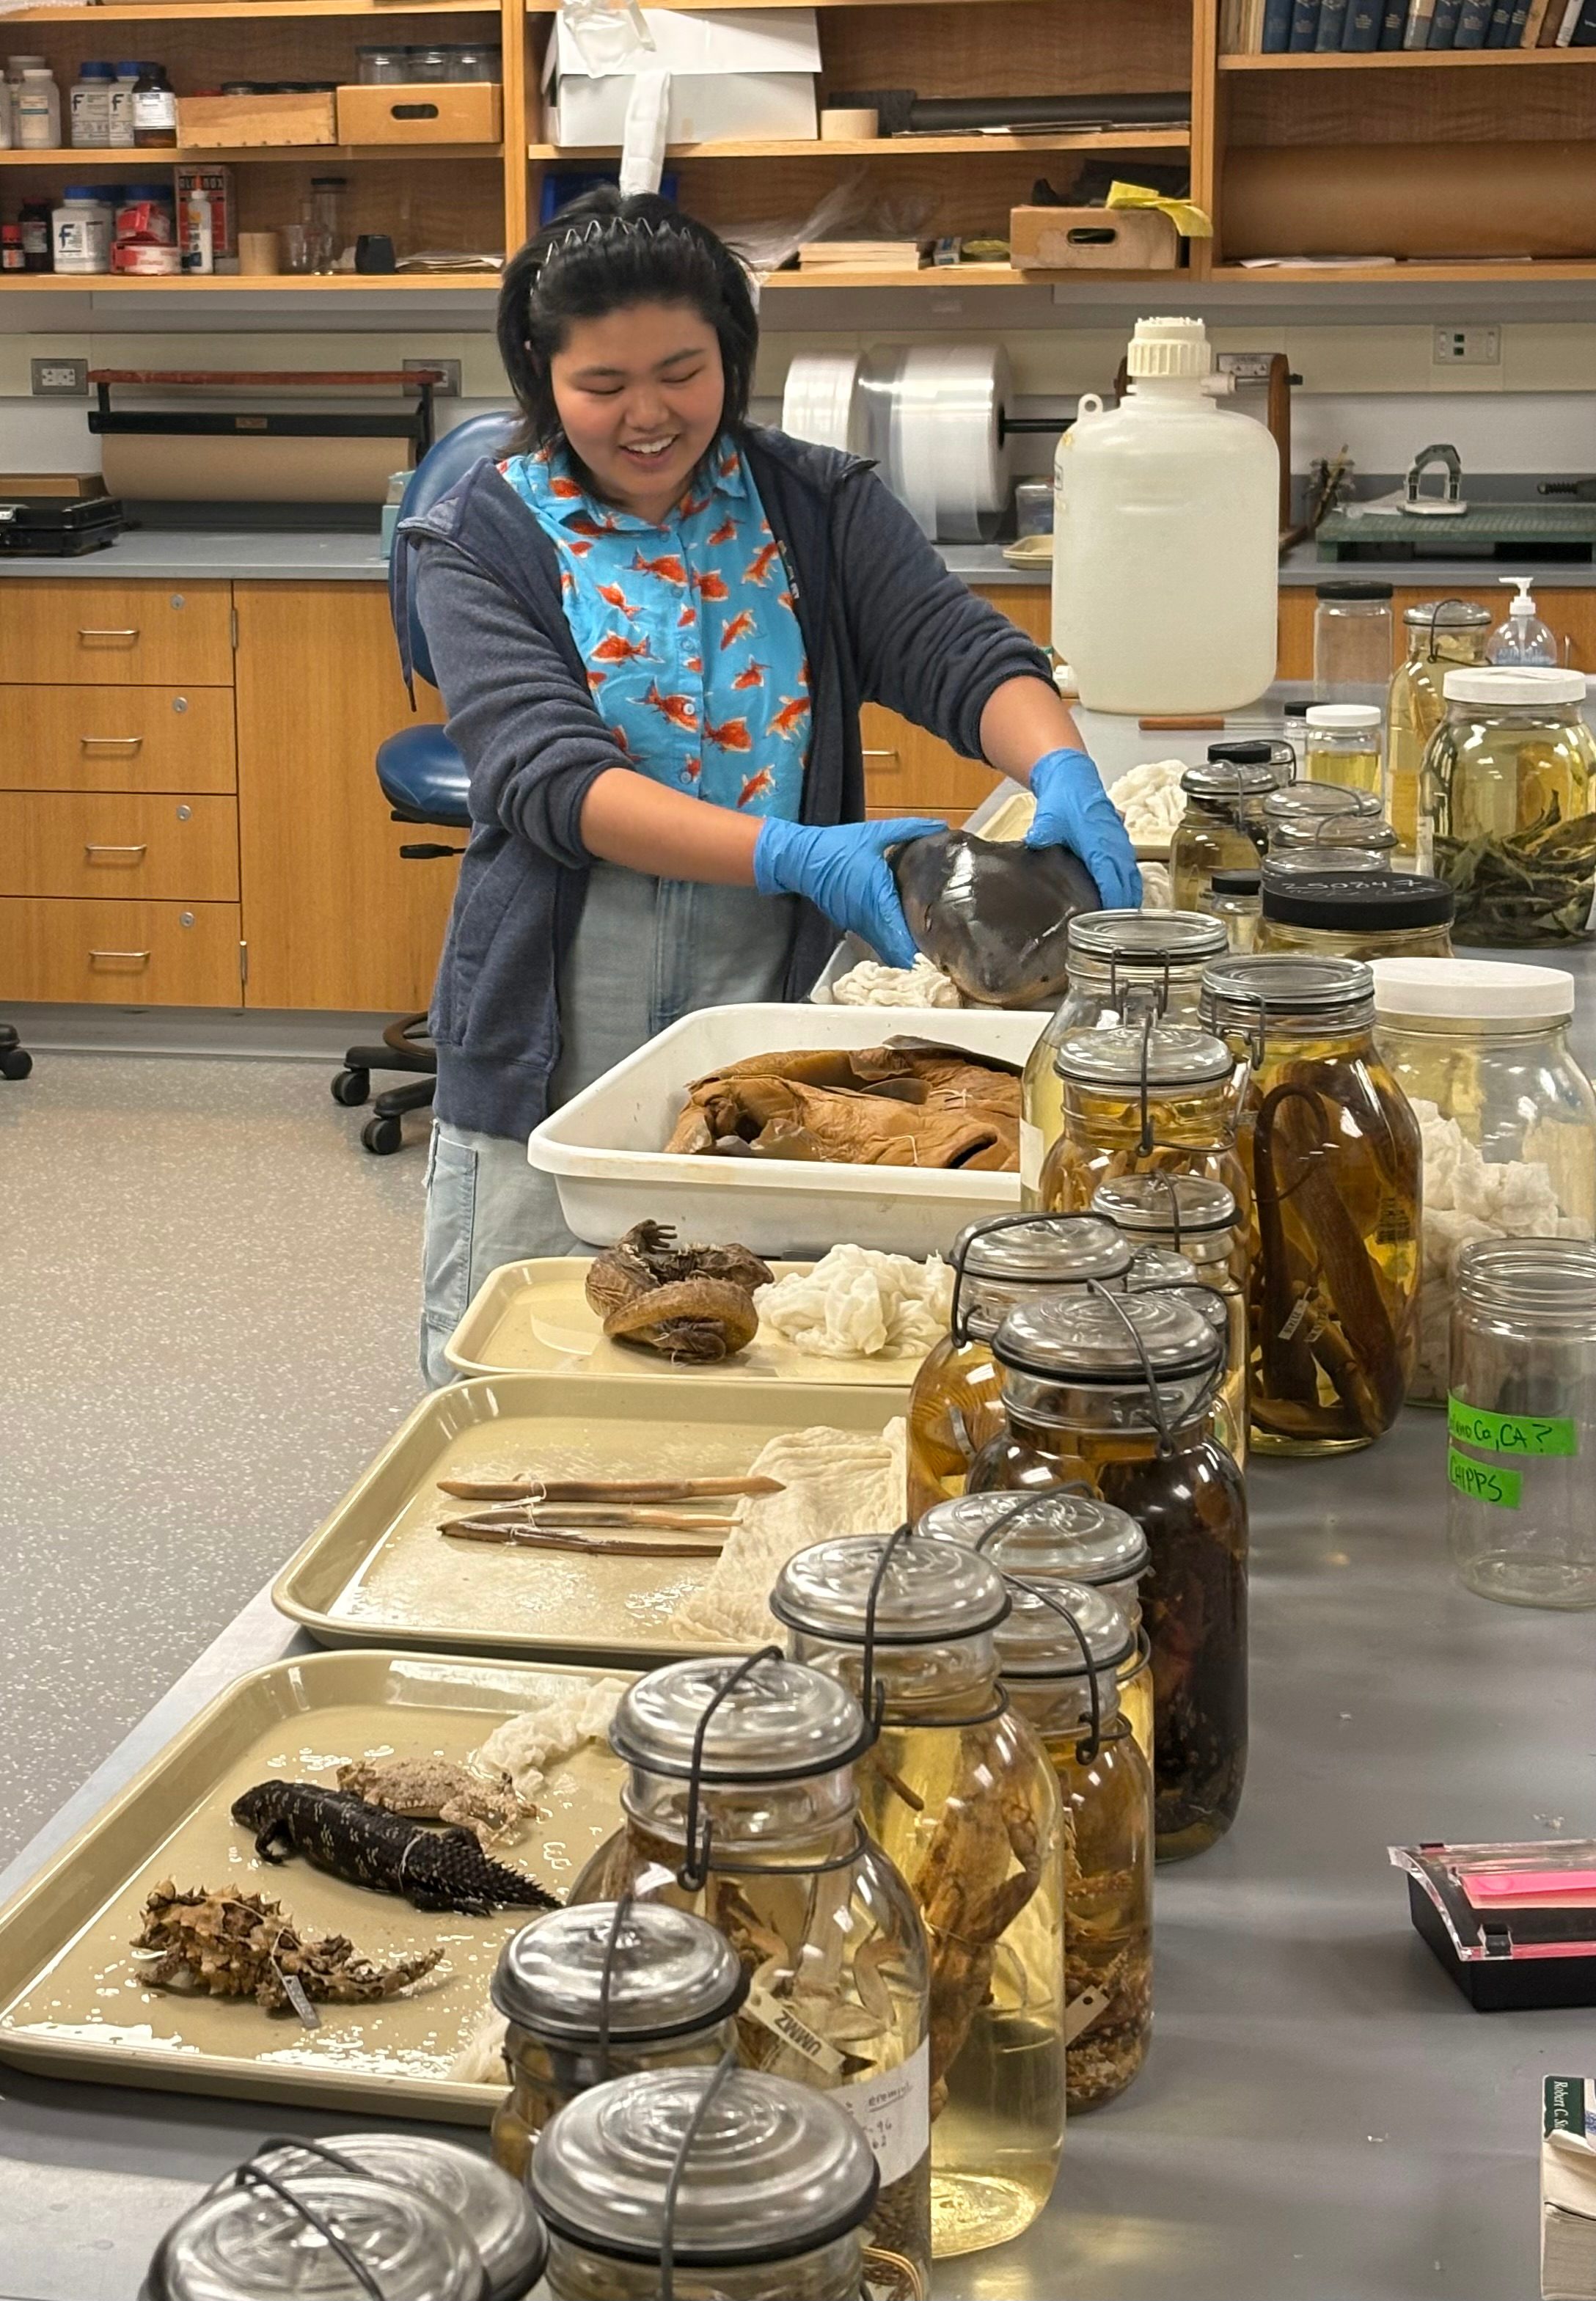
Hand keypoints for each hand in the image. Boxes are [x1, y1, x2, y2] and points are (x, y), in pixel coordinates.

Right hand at [754, 815, 943, 969]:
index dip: (917, 952)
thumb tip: (940, 825)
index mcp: (877, 898)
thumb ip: (909, 829)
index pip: (899, 935)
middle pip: (894, 950)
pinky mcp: (851, 923)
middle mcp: (867, 918)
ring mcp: (857, 924)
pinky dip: (890, 942)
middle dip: (916, 959)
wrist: (801, 858)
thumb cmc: (838, 846)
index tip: (938, 959)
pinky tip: (905, 938)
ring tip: (928, 953)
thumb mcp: (875, 834)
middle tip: (941, 960)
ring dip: (903, 952)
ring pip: (884, 947)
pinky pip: (875, 938)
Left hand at [1025, 746, 1141, 909]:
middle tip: (1119, 933)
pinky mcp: (1120, 841)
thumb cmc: (1063, 797)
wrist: (1074, 776)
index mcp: (1099, 841)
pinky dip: (1130, 884)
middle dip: (1125, 907)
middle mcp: (1115, 843)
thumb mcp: (1048, 817)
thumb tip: (1036, 842)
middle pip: (1127, 882)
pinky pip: (1131, 867)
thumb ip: (1042, 833)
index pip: (1111, 878)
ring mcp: (1120, 841)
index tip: (1109, 921)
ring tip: (1125, 924)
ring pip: (1132, 875)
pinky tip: (1125, 899)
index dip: (1112, 901)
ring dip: (1131, 896)